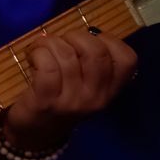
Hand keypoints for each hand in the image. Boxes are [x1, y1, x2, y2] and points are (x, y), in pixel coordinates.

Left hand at [3, 29, 136, 150]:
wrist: (35, 131)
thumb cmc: (59, 95)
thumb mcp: (83, 82)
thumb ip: (88, 59)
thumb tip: (82, 28)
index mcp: (110, 90)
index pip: (127, 59)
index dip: (107, 39)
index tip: (87, 40)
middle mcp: (97, 97)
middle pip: (95, 52)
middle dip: (73, 36)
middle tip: (59, 43)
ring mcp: (73, 101)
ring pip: (67, 55)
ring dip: (49, 43)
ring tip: (40, 48)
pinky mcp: (47, 102)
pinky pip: (47, 67)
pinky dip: (37, 53)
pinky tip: (32, 57)